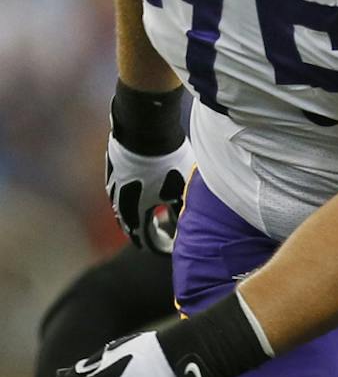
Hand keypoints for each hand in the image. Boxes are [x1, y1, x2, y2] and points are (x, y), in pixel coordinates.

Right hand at [105, 138, 187, 254]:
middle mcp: (119, 201)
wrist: (146, 129)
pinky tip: (147, 193)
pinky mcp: (113, 170)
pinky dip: (134, 199)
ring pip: (124, 208)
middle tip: (164, 234)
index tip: (172, 246)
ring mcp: (113, 184)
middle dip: (148, 232)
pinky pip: (121, 192)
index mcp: (134, 211)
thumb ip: (181, 212)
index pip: (144, 239)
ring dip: (139, 215)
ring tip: (156, 214)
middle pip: (131, 226)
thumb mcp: (181, 191)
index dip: (159, 246)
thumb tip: (185, 228)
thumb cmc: (168, 162)